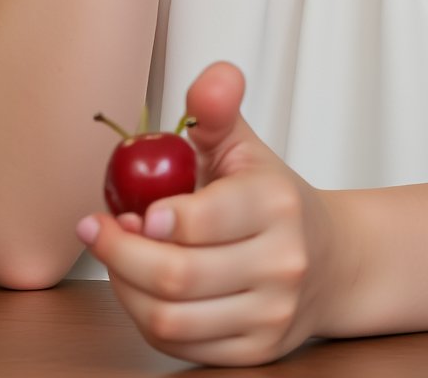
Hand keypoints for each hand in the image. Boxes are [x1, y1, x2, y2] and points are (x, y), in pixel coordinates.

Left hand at [76, 63, 342, 367]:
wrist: (332, 261)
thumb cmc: (272, 198)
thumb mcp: (245, 145)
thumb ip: (217, 110)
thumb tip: (215, 77)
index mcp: (276, 203)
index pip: (205, 220)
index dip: (155, 222)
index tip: (128, 211)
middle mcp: (281, 262)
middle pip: (177, 276)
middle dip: (120, 254)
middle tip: (96, 230)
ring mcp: (269, 313)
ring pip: (170, 319)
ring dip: (126, 288)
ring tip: (116, 257)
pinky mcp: (255, 352)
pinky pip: (179, 346)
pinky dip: (145, 318)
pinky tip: (139, 287)